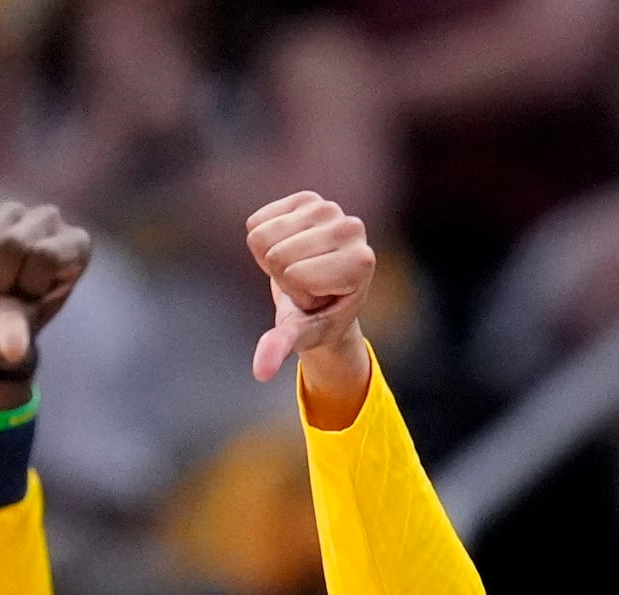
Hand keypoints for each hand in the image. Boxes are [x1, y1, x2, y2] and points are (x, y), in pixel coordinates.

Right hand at [0, 200, 91, 383]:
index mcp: (76, 245)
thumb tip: (13, 350)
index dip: (27, 284)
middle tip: (3, 291)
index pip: (45, 255)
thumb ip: (15, 333)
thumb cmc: (10, 324)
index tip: (29, 297)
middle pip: (11, 243)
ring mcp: (14, 211)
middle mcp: (49, 220)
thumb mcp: (14, 331)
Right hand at [246, 190, 375, 388]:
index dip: (296, 293)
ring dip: (272, 258)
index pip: (294, 275)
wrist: (324, 292)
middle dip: (283, 276)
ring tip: (300, 267)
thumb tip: (259, 371)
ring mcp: (330, 209)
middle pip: (277, 254)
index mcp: (362, 261)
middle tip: (306, 283)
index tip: (317, 298)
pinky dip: (263, 239)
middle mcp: (352, 228)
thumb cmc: (318, 317)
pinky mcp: (307, 199)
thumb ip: (283, 346)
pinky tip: (289, 248)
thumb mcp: (303, 334)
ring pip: (262, 235)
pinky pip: (256, 221)